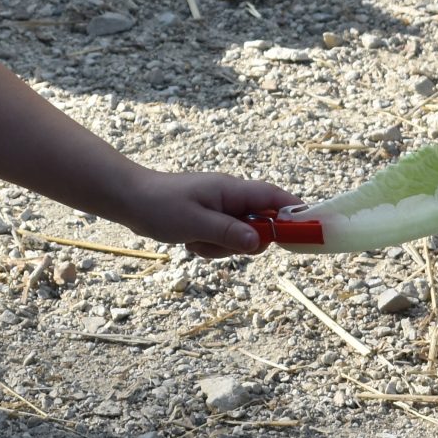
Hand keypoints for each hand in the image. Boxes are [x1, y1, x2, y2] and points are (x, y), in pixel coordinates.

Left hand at [117, 168, 297, 258]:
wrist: (129, 199)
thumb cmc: (160, 205)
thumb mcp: (195, 223)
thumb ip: (228, 233)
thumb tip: (260, 243)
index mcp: (232, 190)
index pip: (274, 198)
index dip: (294, 212)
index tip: (309, 231)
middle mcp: (230, 197)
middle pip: (259, 224)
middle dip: (245, 241)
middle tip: (220, 244)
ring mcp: (220, 209)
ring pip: (239, 236)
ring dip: (221, 246)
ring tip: (195, 241)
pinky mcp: (209, 219)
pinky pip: (221, 239)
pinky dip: (209, 246)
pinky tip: (189, 241)